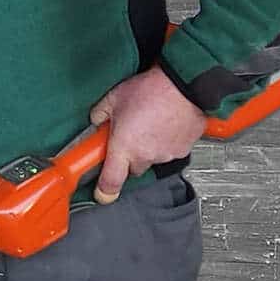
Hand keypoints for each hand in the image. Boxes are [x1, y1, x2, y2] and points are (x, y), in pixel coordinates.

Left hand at [88, 67, 207, 202]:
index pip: (111, 181)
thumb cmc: (150, 90)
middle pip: (132, 168)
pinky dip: (166, 142)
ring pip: (152, 159)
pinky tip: (163, 124)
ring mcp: (166, 154)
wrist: (183, 85)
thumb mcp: (113, 99)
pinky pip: (169, 151)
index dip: (104, 191)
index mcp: (124, 147)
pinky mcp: (183, 149)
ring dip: (148, 147)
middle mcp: (146, 155)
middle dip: (128, 156)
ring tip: (148, 123)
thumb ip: (99, 115)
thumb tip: (96, 121)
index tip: (101, 194)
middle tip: (127, 136)